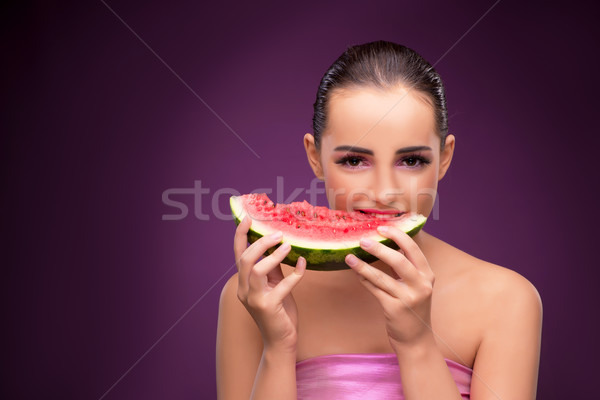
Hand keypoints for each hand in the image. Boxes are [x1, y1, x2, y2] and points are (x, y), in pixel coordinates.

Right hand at [234, 216, 305, 352]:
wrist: (281, 340)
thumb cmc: (279, 311)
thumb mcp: (274, 285)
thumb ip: (273, 268)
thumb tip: (279, 244)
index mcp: (244, 282)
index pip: (238, 254)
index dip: (241, 236)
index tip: (248, 218)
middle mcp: (244, 290)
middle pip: (245, 259)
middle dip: (261, 243)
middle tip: (279, 234)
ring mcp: (254, 300)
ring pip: (257, 270)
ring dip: (274, 255)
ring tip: (288, 246)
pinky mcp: (268, 307)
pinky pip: (281, 286)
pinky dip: (294, 274)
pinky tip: (303, 264)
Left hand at [345, 226, 434, 349]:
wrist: (416, 339)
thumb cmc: (413, 307)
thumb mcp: (417, 285)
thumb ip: (405, 267)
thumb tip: (386, 243)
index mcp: (427, 275)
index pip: (413, 249)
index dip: (397, 236)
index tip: (382, 228)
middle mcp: (421, 286)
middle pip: (399, 261)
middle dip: (379, 248)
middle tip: (363, 240)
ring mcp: (408, 298)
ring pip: (382, 277)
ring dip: (363, 265)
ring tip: (349, 257)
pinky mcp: (394, 309)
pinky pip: (375, 290)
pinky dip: (363, 280)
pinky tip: (355, 272)